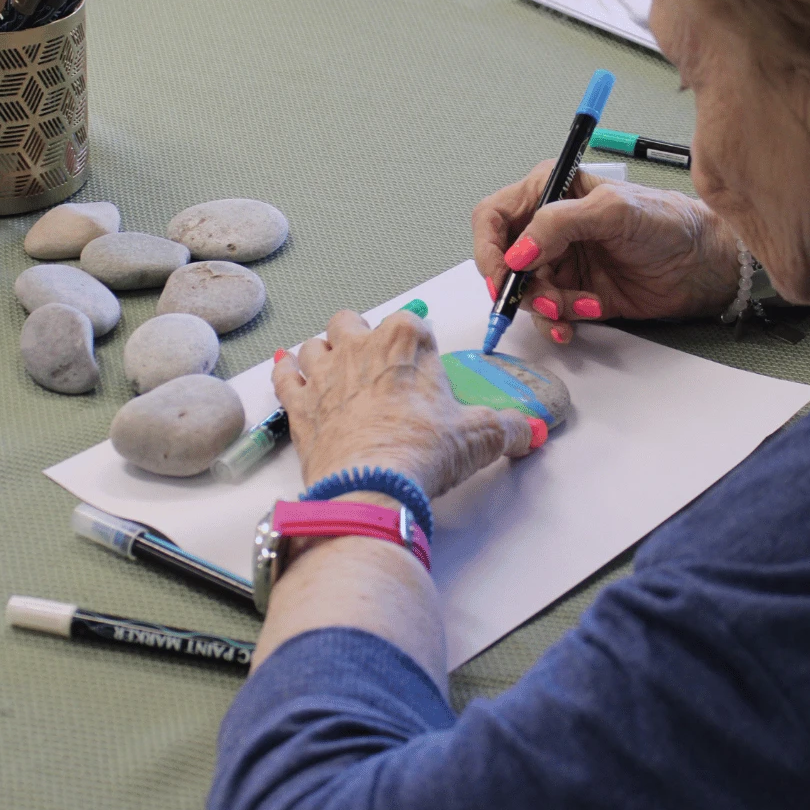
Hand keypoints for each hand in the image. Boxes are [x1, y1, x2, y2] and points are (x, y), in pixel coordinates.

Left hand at [272, 310, 536, 499]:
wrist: (370, 487)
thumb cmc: (421, 452)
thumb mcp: (480, 437)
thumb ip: (507, 428)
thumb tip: (527, 431)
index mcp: (404, 341)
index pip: (411, 323)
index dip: (419, 344)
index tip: (426, 366)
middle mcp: (358, 347)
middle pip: (352, 323)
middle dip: (362, 337)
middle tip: (378, 366)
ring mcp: (322, 374)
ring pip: (314, 344)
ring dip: (323, 354)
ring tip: (336, 373)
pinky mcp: (297, 405)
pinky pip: (283, 376)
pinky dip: (286, 375)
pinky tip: (292, 378)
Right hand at [473, 166, 740, 342]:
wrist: (703, 265)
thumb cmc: (667, 222)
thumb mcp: (612, 211)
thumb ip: (558, 224)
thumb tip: (517, 255)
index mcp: (549, 191)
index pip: (493, 216)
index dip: (488, 247)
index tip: (501, 275)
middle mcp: (547, 227)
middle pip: (502, 260)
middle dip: (516, 286)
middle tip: (541, 299)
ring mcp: (558, 262)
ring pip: (522, 293)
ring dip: (541, 307)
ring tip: (570, 310)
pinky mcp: (571, 294)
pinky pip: (546, 314)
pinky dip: (556, 322)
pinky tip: (578, 320)